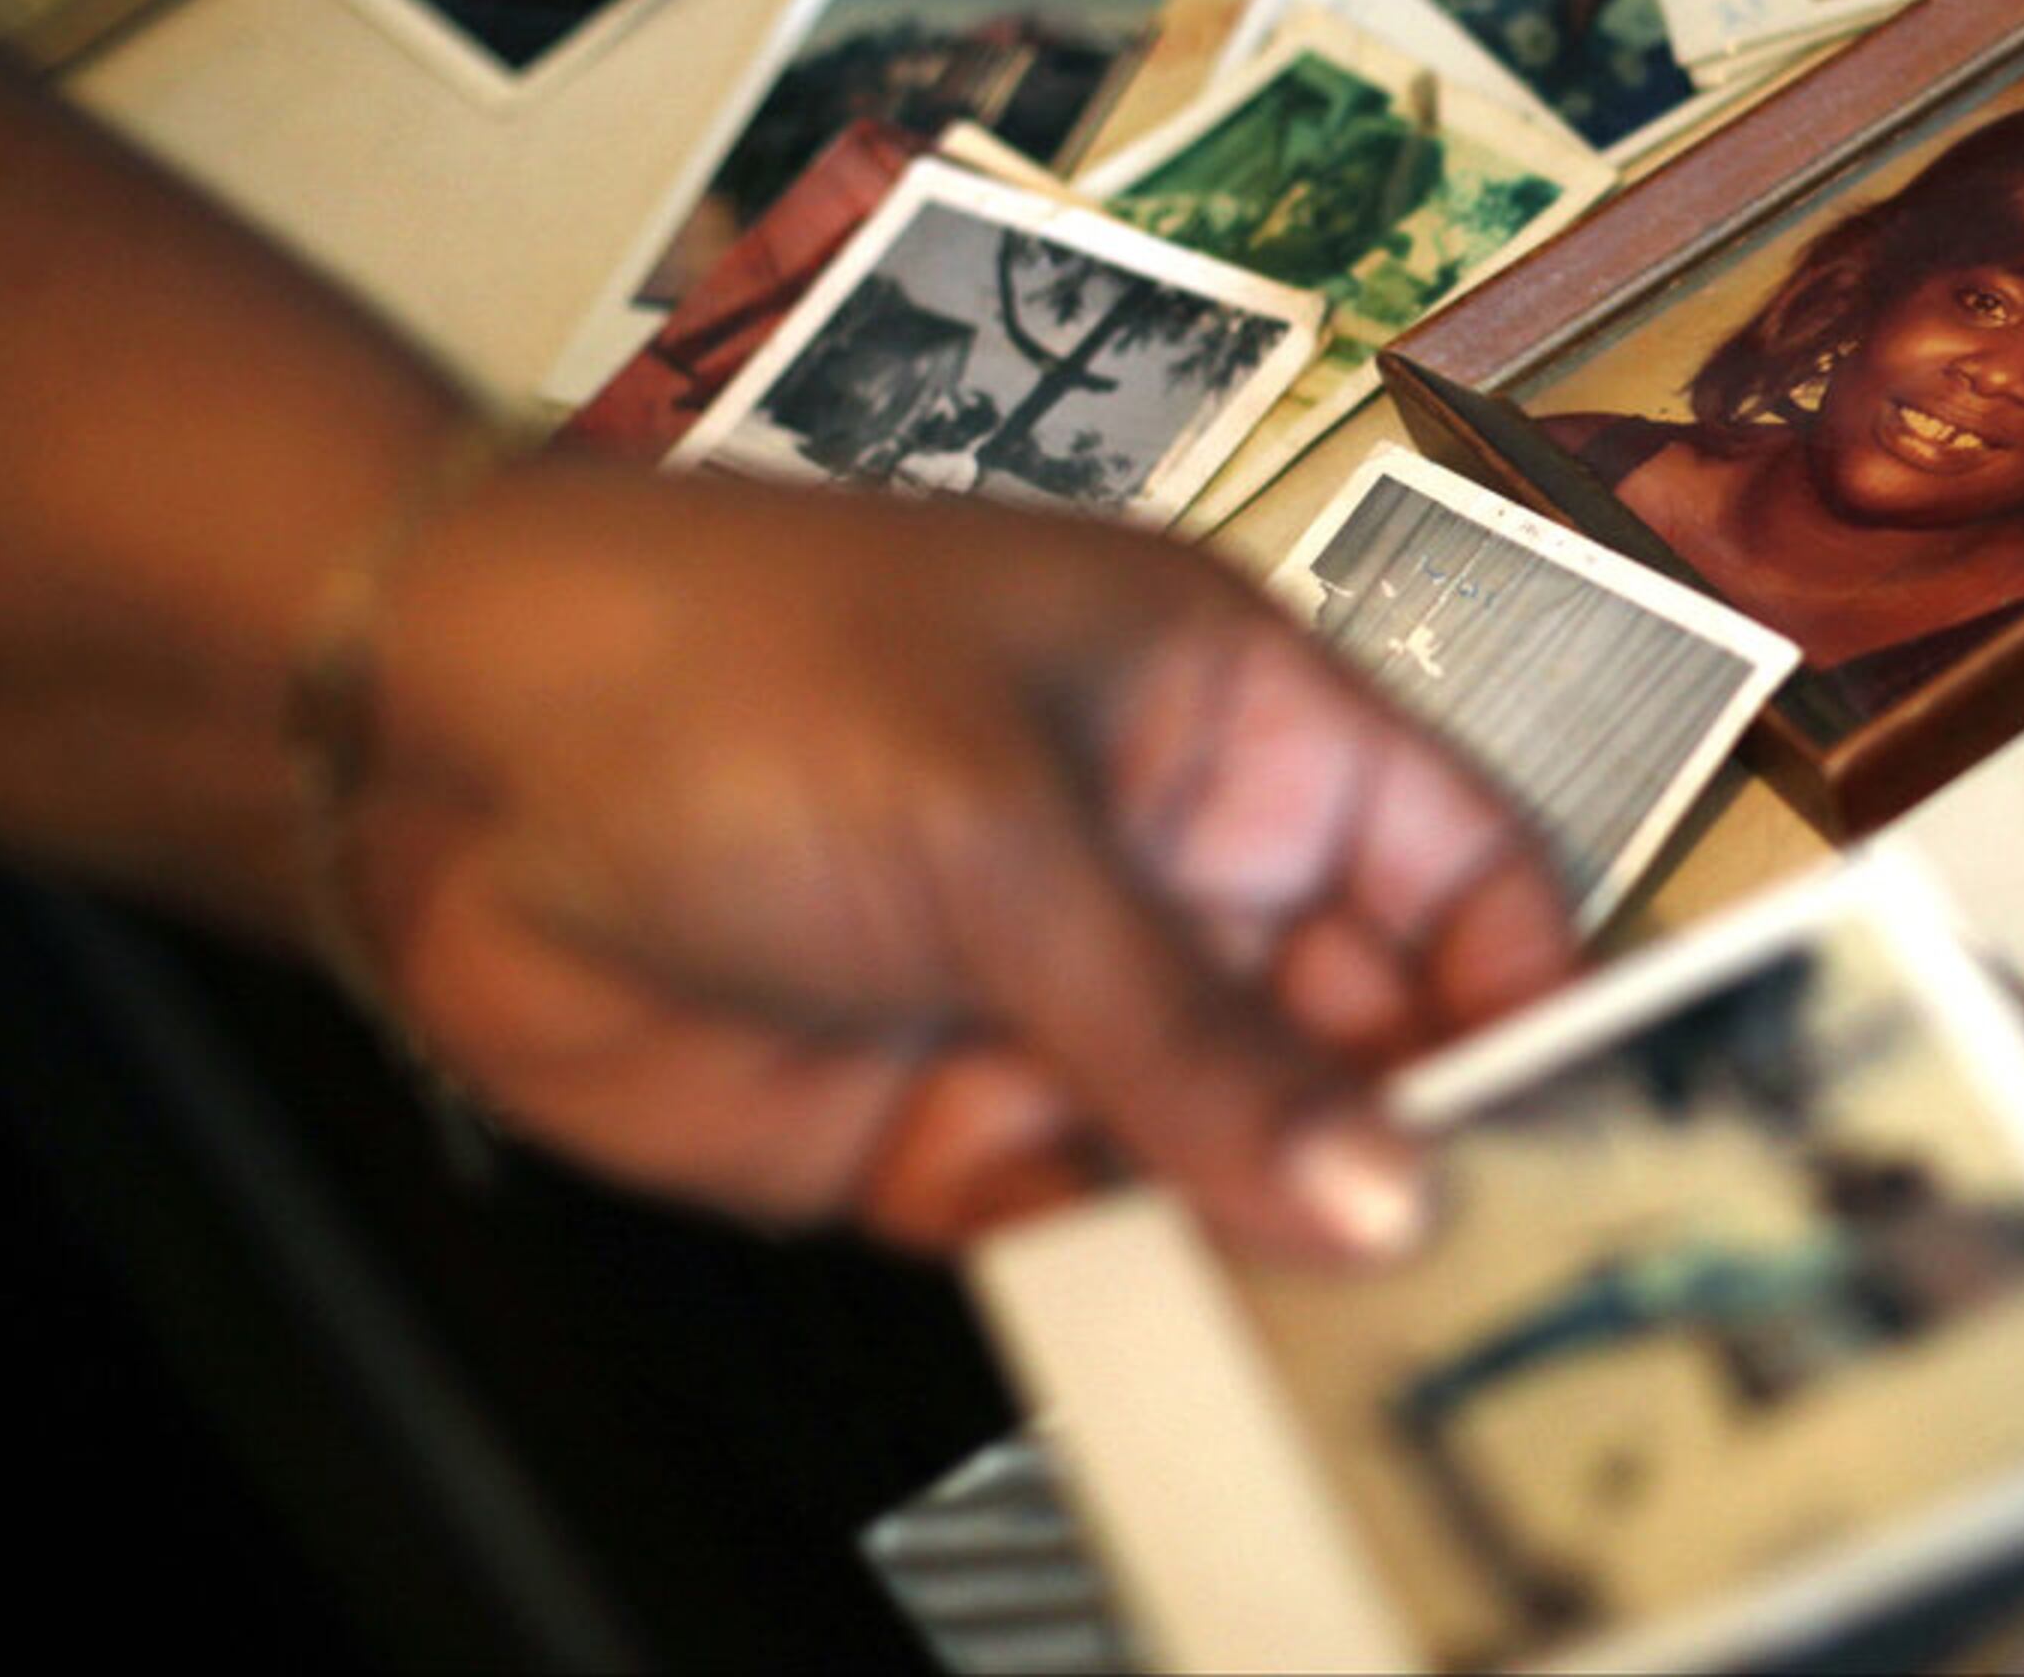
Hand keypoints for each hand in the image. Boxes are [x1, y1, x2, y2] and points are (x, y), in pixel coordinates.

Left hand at [335, 455, 1580, 1261]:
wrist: (423, 755)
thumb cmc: (728, 674)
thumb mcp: (1004, 834)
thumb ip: (1198, 1040)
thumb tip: (1385, 1191)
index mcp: (1240, 723)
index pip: (1459, 866)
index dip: (1535, 991)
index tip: (1600, 1129)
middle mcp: (1179, 869)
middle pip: (1371, 1034)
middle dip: (1428, 1148)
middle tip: (1503, 1282)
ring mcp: (1065, 1005)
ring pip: (1242, 1155)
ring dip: (1293, 1240)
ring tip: (1380, 1349)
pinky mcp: (952, 1133)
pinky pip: (1100, 1232)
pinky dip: (1148, 1291)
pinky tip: (1203, 1345)